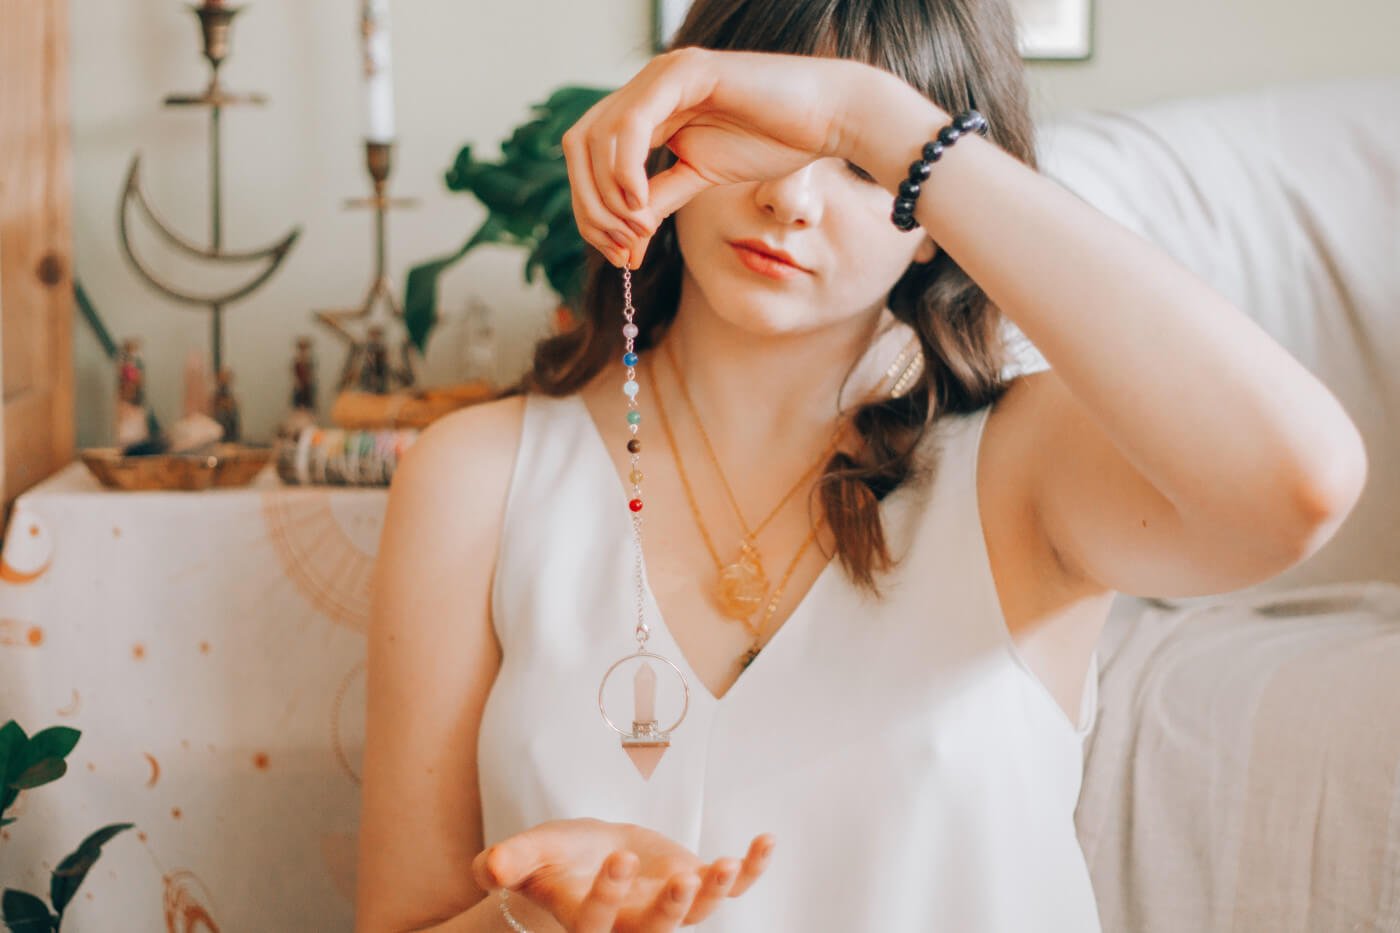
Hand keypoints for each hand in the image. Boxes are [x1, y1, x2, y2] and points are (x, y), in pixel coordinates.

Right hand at [472, 817, 775, 930]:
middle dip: (670, 909)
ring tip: (724, 863)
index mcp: (586, 920)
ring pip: (695, 916)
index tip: (618, 856)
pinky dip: (750, 870)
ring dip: (715, 893)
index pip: (595, 921)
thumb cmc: (557, 857)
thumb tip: (490, 868)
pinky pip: (730, 887)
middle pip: (654, 931)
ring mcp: (667, 908)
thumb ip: (510, 860)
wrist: (592, 854)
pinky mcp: (694, 887)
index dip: (607, 896)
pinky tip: (765, 843)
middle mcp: (630, 924)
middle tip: (682, 878)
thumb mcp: (532, 851)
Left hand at [560, 47, 882, 268]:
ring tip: (636, 231)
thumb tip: (624, 241)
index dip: (590, 209)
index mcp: (645, 110)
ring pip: (596, 136)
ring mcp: (661, 75)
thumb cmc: (774, 142)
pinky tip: (641, 203)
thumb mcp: (700, 180)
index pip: (587, 157)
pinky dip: (626, 169)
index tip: (619, 254)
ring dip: (606, 194)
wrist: (827, 118)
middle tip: (620, 249)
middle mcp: (645, 87)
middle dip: (589, 206)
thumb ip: (658, 201)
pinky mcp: (684, 72)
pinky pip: (632, 123)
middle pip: (578, 146)